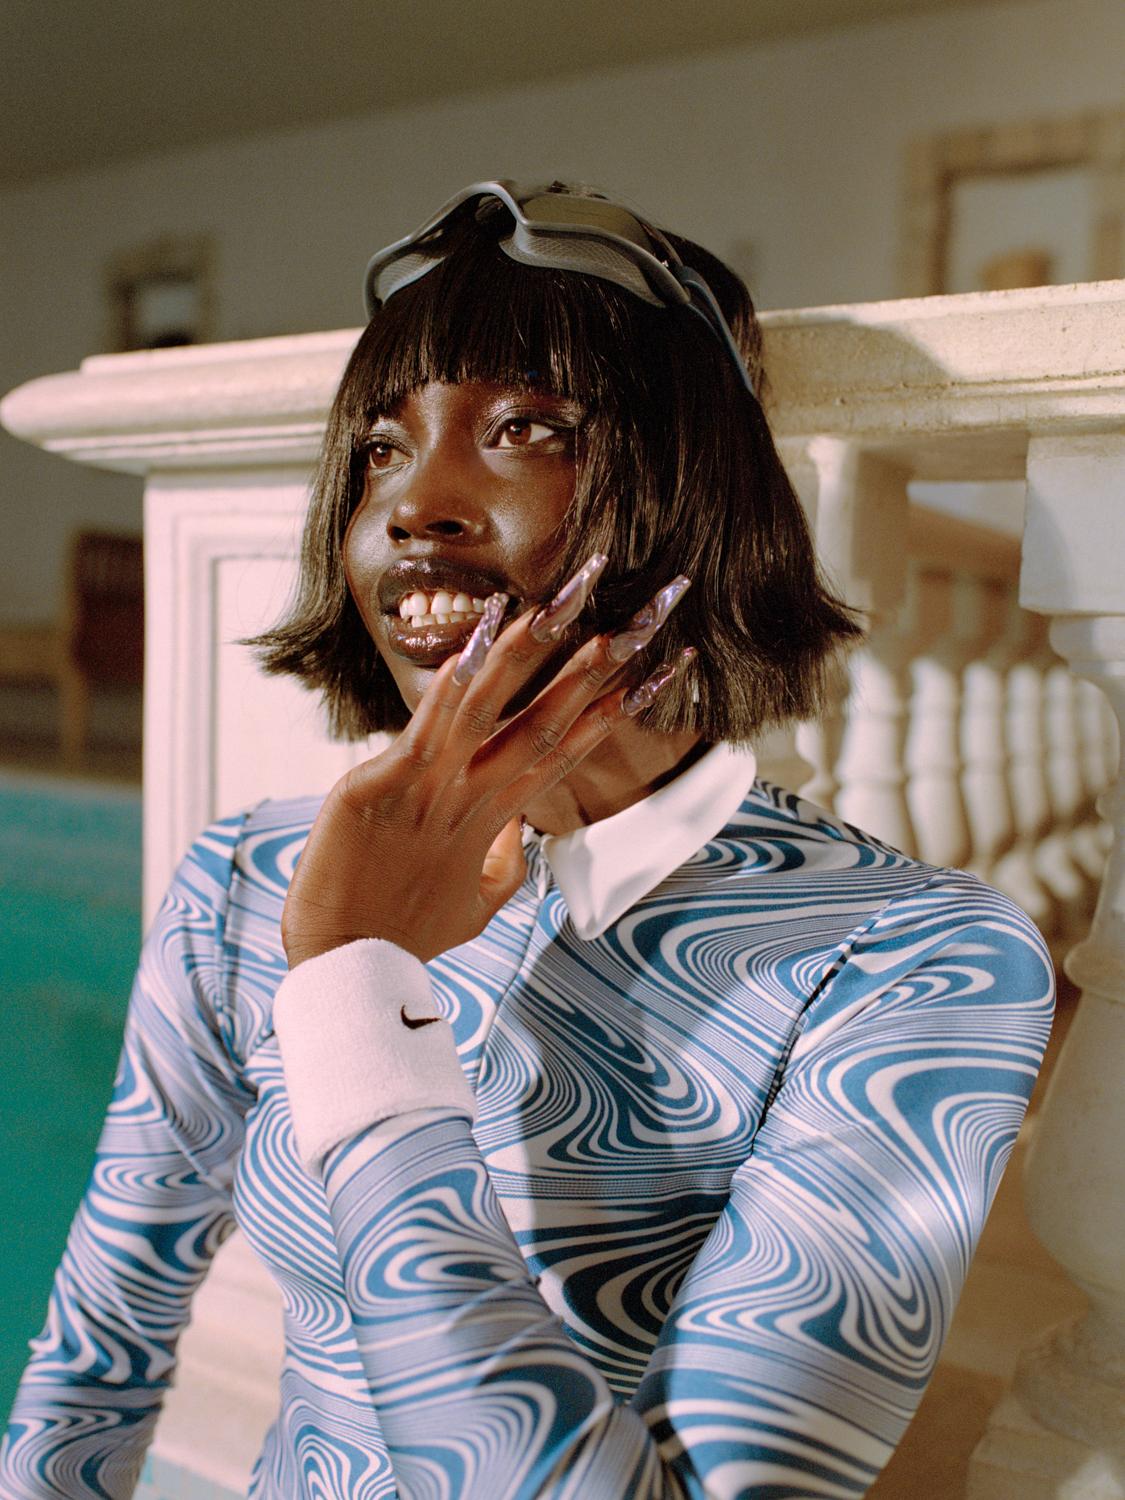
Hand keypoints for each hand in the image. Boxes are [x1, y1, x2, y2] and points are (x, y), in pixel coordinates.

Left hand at [281, 560, 693, 967]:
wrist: (341, 969)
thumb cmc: (402, 933)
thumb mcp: (471, 904)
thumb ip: (503, 862)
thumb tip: (515, 836)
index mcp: (496, 818)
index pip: (568, 750)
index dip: (615, 709)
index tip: (662, 669)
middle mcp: (473, 798)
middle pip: (548, 722)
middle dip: (595, 667)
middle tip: (641, 617)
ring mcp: (428, 791)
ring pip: (488, 711)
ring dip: (527, 655)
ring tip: (562, 605)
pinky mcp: (377, 789)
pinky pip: (422, 731)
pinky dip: (448, 691)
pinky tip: (472, 649)